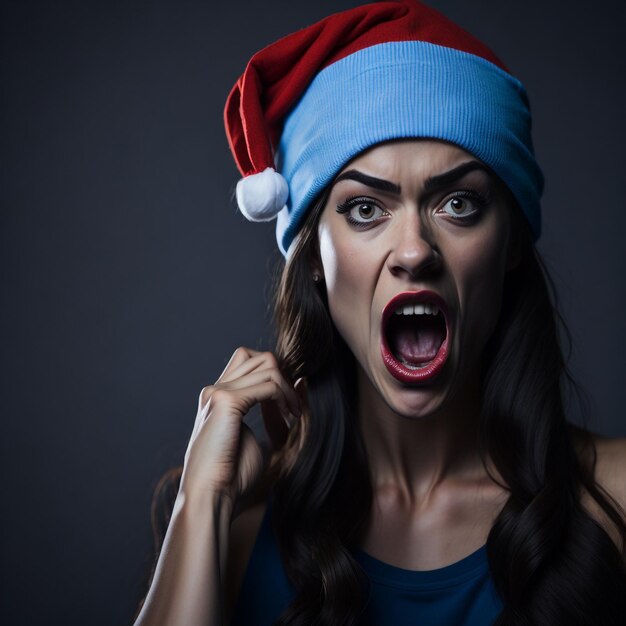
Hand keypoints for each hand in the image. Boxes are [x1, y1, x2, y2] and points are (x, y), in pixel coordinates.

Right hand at [179, 347, 300, 510]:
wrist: (210, 497)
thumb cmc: (232, 478)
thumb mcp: (264, 440)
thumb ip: (280, 413)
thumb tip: (301, 381)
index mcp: (217, 398)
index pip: (248, 362)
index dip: (276, 379)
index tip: (289, 407)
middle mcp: (215, 390)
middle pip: (259, 357)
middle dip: (284, 379)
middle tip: (293, 410)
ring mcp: (218, 392)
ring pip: (268, 366)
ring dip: (288, 389)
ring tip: (293, 415)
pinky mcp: (226, 400)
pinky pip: (269, 384)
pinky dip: (285, 397)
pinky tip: (290, 417)